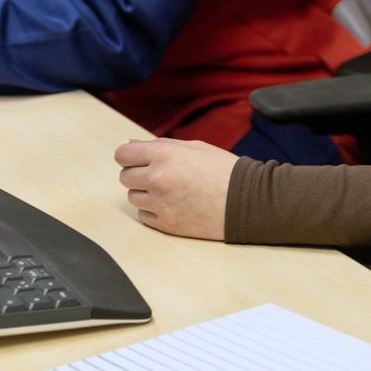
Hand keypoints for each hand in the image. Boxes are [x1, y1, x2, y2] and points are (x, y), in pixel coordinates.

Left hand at [115, 137, 235, 240]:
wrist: (248, 201)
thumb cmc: (224, 170)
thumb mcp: (194, 148)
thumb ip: (160, 145)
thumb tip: (132, 145)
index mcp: (163, 155)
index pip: (122, 155)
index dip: (129, 157)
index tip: (138, 160)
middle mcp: (157, 179)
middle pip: (125, 177)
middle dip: (138, 175)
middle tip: (159, 176)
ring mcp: (160, 204)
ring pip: (133, 198)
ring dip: (146, 194)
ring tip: (170, 191)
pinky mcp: (167, 225)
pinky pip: (144, 216)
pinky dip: (153, 211)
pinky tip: (173, 205)